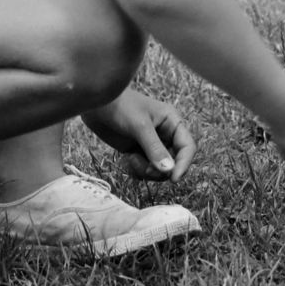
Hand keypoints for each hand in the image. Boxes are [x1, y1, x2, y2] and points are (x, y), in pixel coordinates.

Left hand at [80, 89, 196, 181]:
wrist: (96, 105)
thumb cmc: (121, 107)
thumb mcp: (140, 126)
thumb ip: (154, 149)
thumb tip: (169, 171)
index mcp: (172, 122)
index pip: (187, 147)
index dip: (184, 164)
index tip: (173, 179)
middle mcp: (165, 135)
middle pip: (174, 163)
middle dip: (160, 170)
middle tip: (145, 169)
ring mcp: (151, 145)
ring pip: (159, 169)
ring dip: (146, 170)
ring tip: (131, 159)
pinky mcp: (138, 152)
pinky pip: (145, 170)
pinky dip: (137, 170)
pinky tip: (127, 160)